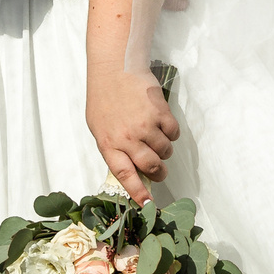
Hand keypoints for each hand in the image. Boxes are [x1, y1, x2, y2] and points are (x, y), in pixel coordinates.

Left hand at [87, 65, 178, 203]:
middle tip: (160, 169)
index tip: (147, 205)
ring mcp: (145, 125)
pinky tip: (162, 123)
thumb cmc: (104, 98)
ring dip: (164, 149)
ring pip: (165, 150)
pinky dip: (171, 133)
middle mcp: (127, 137)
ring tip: (156, 138)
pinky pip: (173, 133)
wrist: (115, 67)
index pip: (125, 175)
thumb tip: (131, 169)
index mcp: (108, 143)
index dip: (137, 193)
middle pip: (151, 166)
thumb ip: (114, 148)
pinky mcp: (160, 112)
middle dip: (159, 172)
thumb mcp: (99, 127)